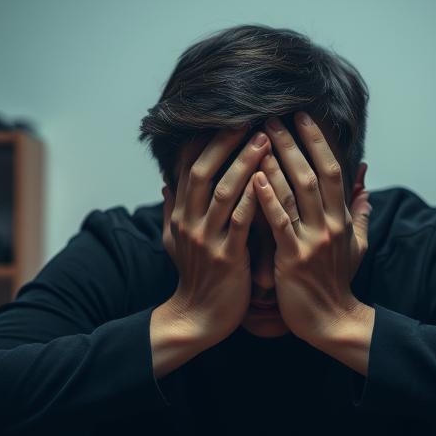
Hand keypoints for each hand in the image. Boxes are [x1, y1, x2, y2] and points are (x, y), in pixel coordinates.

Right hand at [160, 127, 271, 346]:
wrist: (198, 319)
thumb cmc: (195, 278)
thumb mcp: (175, 242)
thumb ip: (172, 210)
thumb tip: (166, 181)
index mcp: (180, 215)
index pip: (188, 167)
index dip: (204, 141)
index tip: (224, 116)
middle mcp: (189, 223)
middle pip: (202, 172)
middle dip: (224, 143)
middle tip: (247, 118)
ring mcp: (207, 239)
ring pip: (224, 192)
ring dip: (244, 163)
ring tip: (265, 140)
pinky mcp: (227, 257)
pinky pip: (241, 222)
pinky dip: (254, 199)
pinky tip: (269, 181)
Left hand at [253, 111, 371, 343]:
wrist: (331, 322)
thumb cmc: (337, 283)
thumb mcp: (357, 246)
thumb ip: (359, 216)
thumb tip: (366, 191)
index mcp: (342, 219)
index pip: (333, 170)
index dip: (318, 142)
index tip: (302, 117)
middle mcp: (330, 225)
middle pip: (313, 173)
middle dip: (293, 143)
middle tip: (272, 117)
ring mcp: (312, 241)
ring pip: (296, 193)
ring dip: (278, 161)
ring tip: (260, 136)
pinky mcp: (293, 259)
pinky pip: (279, 223)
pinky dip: (268, 199)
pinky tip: (255, 178)